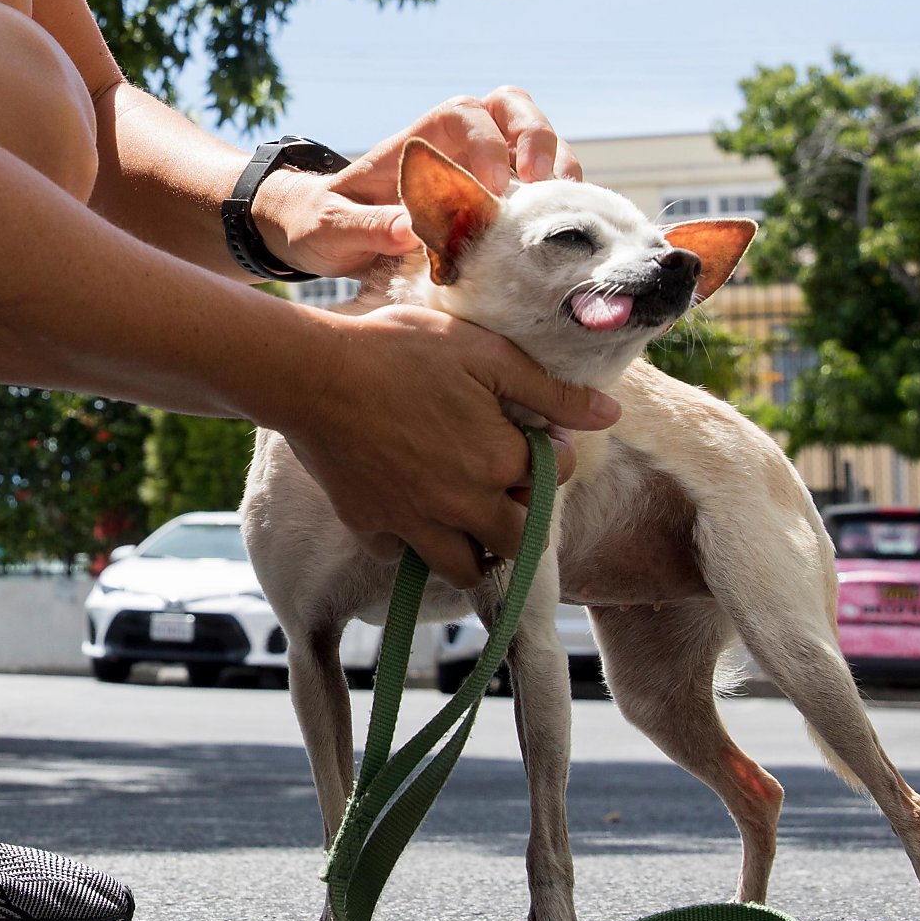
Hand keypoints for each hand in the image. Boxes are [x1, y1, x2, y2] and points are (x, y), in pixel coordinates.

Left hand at [256, 86, 583, 279]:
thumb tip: (410, 231)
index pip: (461, 114)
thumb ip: (364, 227)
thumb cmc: (320, 223)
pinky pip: (535, 184)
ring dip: (558, 164)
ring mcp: (479, 165)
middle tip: (542, 182)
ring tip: (567, 205)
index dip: (484, 142)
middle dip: (535, 136)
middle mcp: (453, 143)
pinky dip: (555, 198)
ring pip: (533, 142)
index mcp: (415, 139)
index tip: (492, 188)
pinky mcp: (494, 197)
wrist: (321, 234)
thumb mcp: (328, 228)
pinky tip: (563, 228)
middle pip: (510, 108)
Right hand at [273, 306, 614, 589]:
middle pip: (518, 541)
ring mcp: (413, 522)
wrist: (310, 373)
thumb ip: (549, 389)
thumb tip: (609, 415)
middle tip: (504, 487)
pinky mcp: (368, 525)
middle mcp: (463, 504)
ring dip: (474, 550)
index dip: (549, 453)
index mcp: (498, 461)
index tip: (528, 433)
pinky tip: (405, 506)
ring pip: (464, 570)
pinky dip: (408, 541)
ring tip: (465, 516)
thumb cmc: (397, 350)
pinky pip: (400, 555)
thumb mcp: (484, 352)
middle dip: (522, 519)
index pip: (554, 478)